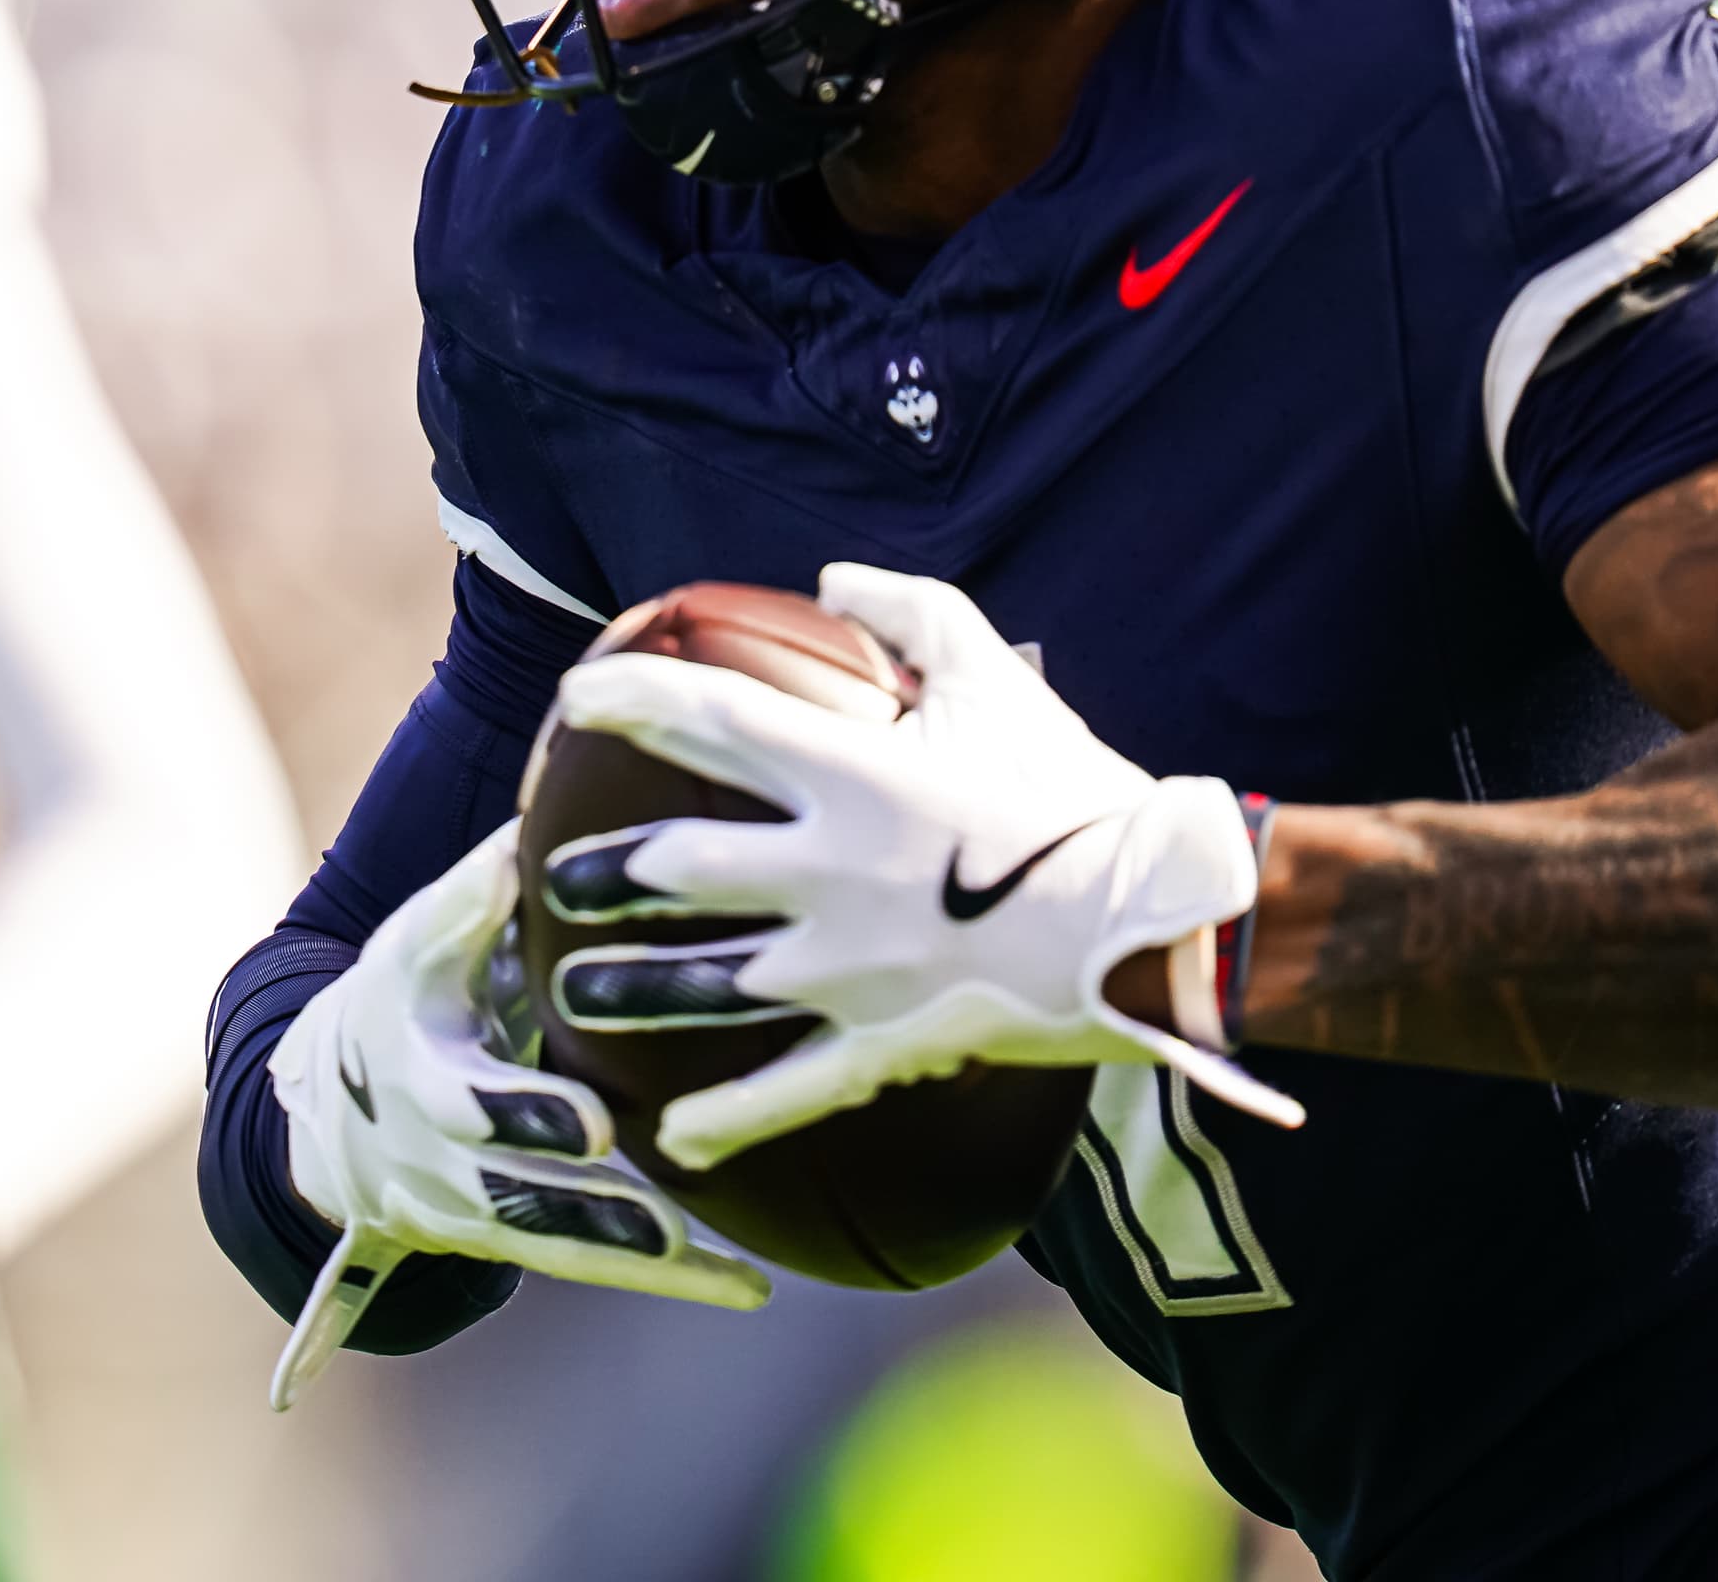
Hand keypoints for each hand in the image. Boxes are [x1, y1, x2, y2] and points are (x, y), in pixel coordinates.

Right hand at [266, 820, 764, 1409]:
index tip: (597, 1129)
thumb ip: (466, 901)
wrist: (333, 1110)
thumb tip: (520, 845)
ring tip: (724, 1271)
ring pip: (558, 1246)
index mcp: (422, 1077)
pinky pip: (590, 1265)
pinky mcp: (515, 1239)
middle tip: (667, 1226)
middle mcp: (445, 1161)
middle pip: (518, 1198)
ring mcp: (476, 1211)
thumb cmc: (400, 1001)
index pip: (470, 1106)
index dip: (527, 1118)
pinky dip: (664, 1281)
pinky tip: (746, 1288)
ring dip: (637, 1261)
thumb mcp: (414, 944)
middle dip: (590, 1210)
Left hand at [547, 563, 1304, 1172]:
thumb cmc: (1077, 791)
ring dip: (627, 990)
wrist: (1158, 919)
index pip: (708, 718)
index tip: (576, 697)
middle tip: (559, 871)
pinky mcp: (882, 1042)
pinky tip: (674, 1138)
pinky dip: (725, 1120)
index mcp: (852, 774)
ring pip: (704, 984)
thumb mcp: (999, 678)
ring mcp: (848, 967)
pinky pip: (785, 1090)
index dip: (630, 700)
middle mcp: (828, 869)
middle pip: (678, 864)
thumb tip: (835, 579)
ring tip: (572, 991)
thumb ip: (915, 613)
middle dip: (601, 868)